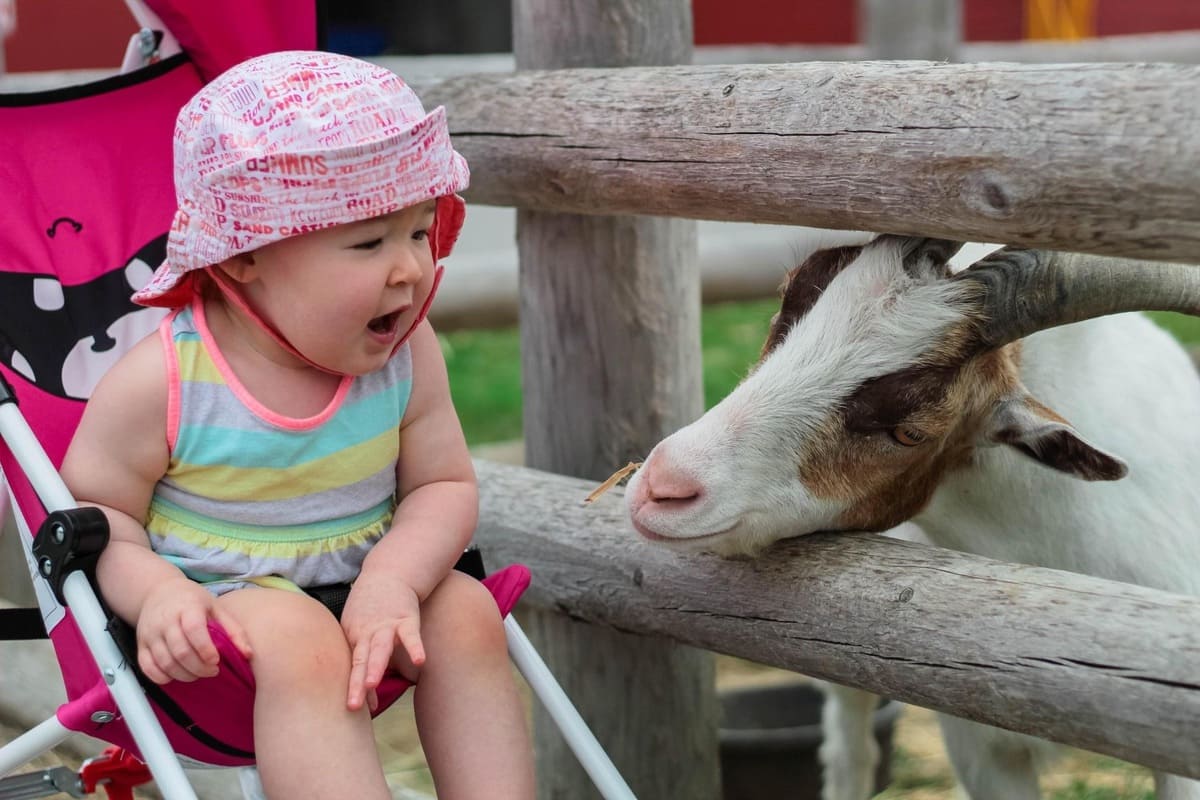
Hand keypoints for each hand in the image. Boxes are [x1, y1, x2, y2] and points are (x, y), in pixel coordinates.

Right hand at [135, 578, 251, 683]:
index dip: (206, 649)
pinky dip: (162, 678)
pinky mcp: (140, 645)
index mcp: (187, 607)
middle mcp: (165, 621)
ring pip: (165, 663)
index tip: (216, 660)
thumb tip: (249, 654)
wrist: (158, 591)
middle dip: (199, 667)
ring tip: (199, 673)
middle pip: (180, 652)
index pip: (194, 630)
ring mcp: (150, 634)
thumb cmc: (192, 600)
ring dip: (184, 675)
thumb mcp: (215, 607)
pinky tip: (177, 676)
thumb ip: (233, 630)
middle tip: (212, 671)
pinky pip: (148, 668)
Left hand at [340, 577, 424, 711]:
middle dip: (356, 682)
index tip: (354, 708)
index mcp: (354, 637)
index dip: (352, 687)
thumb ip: (361, 658)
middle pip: (360, 660)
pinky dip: (414, 647)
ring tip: (371, 684)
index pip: (351, 667)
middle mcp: (367, 633)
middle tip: (353, 705)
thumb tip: (367, 694)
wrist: (389, 573)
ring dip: (375, 666)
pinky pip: (411, 635)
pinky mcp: (406, 618)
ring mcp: (386, 626)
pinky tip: (420, 661)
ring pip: (380, 648)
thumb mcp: (357, 628)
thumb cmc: (371, 607)